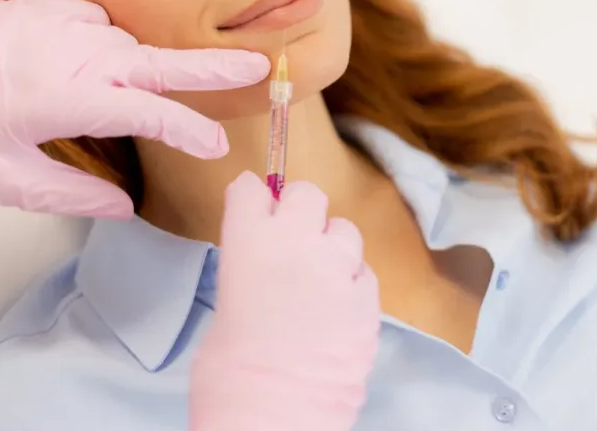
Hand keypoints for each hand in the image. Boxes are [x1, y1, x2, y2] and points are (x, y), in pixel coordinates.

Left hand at [0, 0, 269, 217]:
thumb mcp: (6, 182)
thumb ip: (73, 195)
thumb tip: (123, 206)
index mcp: (65, 98)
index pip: (147, 112)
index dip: (189, 129)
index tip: (216, 145)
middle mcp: (70, 54)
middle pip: (156, 61)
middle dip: (212, 67)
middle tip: (259, 65)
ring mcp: (57, 23)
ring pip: (125, 44)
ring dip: (145, 65)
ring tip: (148, 86)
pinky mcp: (43, 7)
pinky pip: (96, 22)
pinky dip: (107, 43)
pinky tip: (95, 62)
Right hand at [191, 172, 380, 430]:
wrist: (273, 416)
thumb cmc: (228, 373)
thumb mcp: (225, 306)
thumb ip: (249, 269)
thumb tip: (264, 265)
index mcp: (249, 240)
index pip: (252, 188)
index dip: (255, 201)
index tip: (256, 211)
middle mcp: (297, 241)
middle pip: (307, 194)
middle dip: (301, 213)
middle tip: (294, 243)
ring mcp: (340, 266)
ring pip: (345, 231)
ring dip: (333, 248)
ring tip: (322, 282)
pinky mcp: (371, 297)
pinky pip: (365, 273)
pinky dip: (354, 284)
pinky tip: (340, 310)